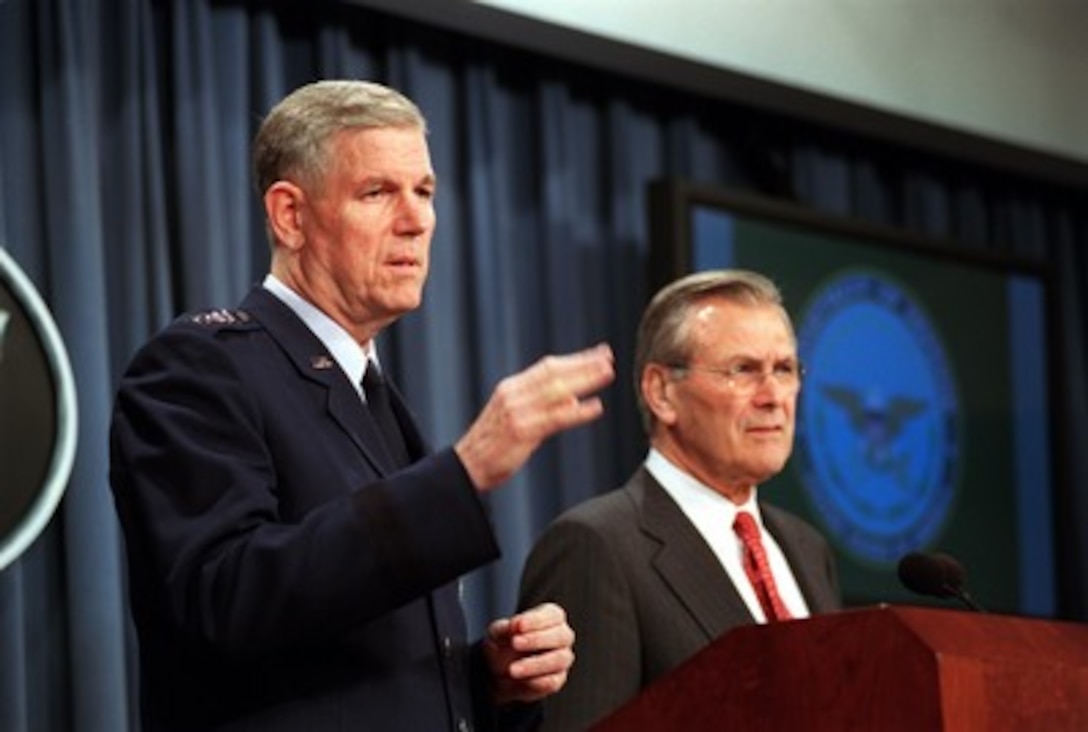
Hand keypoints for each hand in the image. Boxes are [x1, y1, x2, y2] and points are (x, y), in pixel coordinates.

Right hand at [455, 343, 614, 490]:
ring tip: (607, 374)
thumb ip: (542, 406)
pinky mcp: (522, 431)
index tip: (598, 354)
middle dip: (584, 364)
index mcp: (511, 388)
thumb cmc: (493, 445)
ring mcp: (517, 412)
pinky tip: (596, 407)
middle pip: (554, 373)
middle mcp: (513, 395)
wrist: (466, 467)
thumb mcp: (515, 417)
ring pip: (557, 391)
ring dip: (585, 381)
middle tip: (608, 358)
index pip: (547, 367)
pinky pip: (556, 418)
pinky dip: (578, 412)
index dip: (575, 359)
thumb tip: (572, 399)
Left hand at [483, 603, 574, 705]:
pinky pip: (553, 681)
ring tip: (512, 669)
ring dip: (535, 664)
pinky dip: (537, 681)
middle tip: (515, 643)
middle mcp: (561, 636)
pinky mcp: (557, 679)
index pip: (553, 615)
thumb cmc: (502, 645)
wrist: (497, 674)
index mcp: (551, 617)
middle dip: (537, 639)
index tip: (519, 625)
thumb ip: (505, 627)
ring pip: (559, 660)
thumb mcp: (497, 633)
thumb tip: (515, 625)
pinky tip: (522, 680)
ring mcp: (562, 659)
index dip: (537, 620)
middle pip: (562, 636)